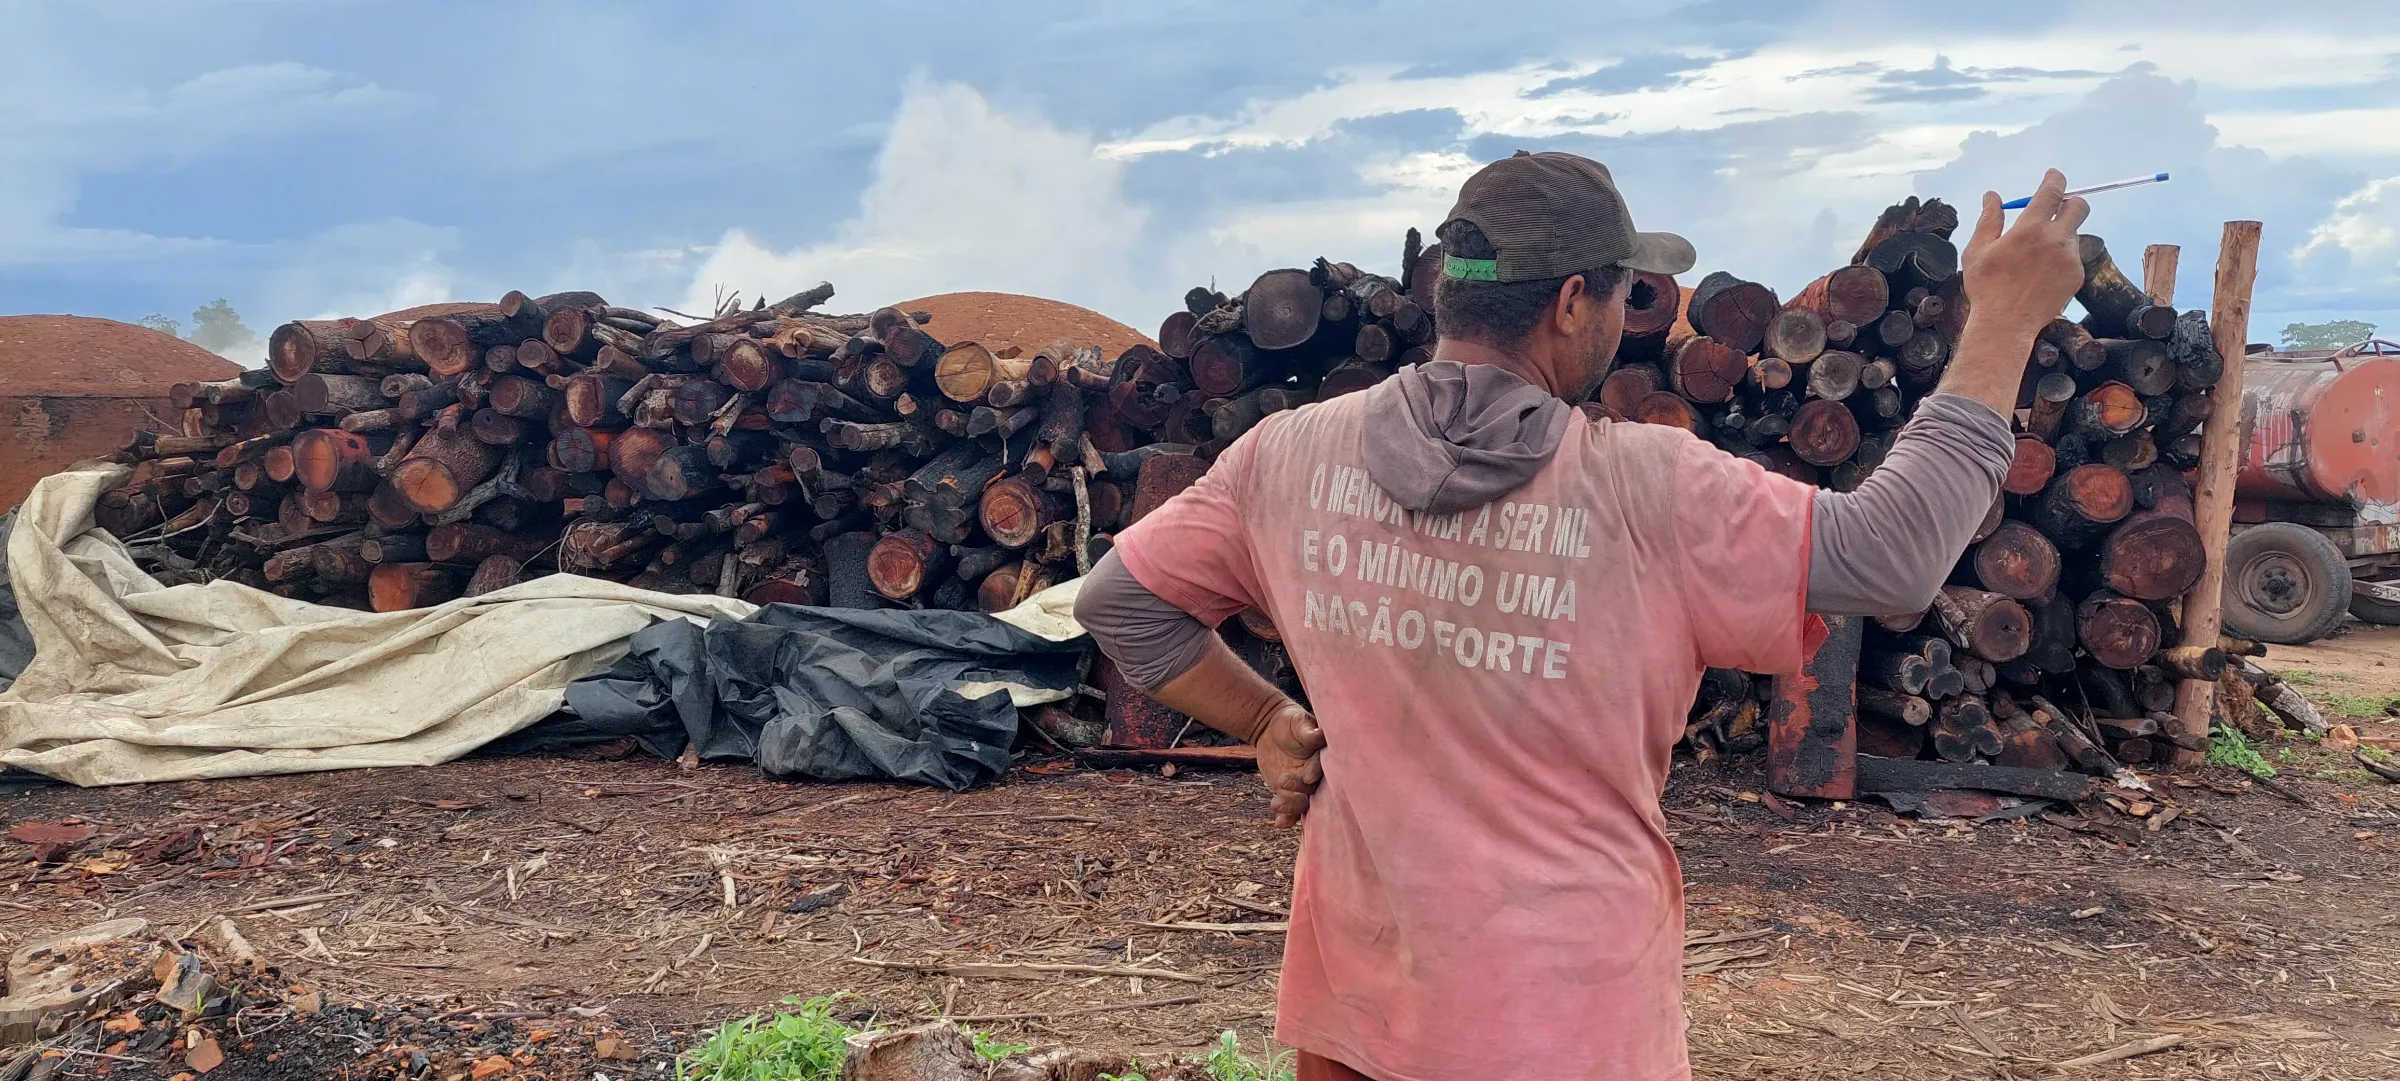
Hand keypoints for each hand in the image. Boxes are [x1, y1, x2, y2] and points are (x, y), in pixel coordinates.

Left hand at [1255, 701, 1325, 827]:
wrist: (1271, 729)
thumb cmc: (1289, 722)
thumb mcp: (1298, 723)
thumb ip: (1309, 731)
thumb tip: (1322, 734)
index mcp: (1326, 756)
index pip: (1325, 766)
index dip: (1316, 771)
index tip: (1308, 776)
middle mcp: (1320, 776)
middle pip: (1316, 789)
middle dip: (1302, 791)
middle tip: (1283, 781)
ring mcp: (1307, 788)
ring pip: (1305, 803)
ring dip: (1292, 807)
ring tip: (1275, 804)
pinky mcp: (1292, 795)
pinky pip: (1293, 811)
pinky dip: (1287, 818)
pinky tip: (1280, 823)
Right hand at [1960, 169, 2090, 339]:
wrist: (2006, 324)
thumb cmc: (1987, 287)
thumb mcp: (1977, 250)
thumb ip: (1989, 219)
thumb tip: (1992, 196)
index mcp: (2030, 228)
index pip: (2052, 191)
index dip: (2055, 178)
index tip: (2053, 175)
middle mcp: (2056, 239)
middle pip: (2079, 206)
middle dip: (2069, 203)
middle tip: (2054, 211)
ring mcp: (2070, 258)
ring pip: (2073, 234)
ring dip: (2060, 235)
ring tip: (2035, 257)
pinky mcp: (2076, 275)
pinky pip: (2073, 257)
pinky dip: (2060, 258)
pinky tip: (2040, 275)